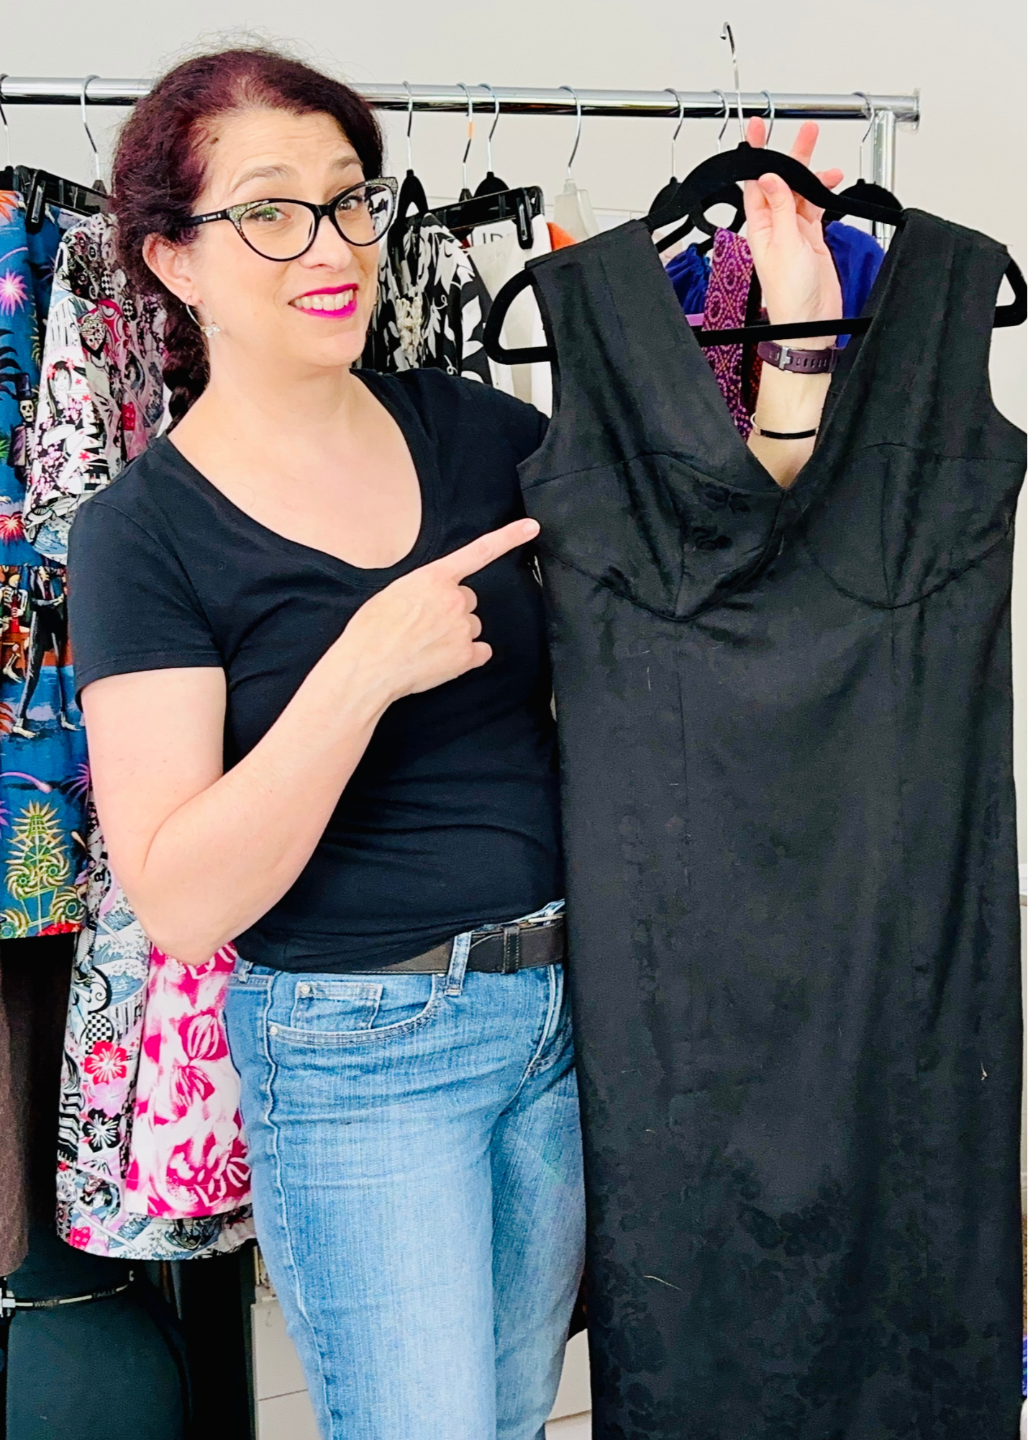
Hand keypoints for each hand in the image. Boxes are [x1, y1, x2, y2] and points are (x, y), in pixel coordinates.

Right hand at [339, 518, 539, 702]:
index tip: (531, 527)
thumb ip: (423, 588)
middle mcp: (455, 599)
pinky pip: (480, 652)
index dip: (508, 537)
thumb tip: (431, 599)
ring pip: (472, 627)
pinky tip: (441, 660)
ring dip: (457, 634)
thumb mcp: (394, 593)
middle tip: (425, 625)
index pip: (479, 551)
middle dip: (453, 610)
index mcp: (434, 578)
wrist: (368, 667)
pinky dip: (466, 657)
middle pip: (468, 600)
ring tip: (427, 645)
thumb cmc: (371, 631)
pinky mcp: (466, 656)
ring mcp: (463, 628)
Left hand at [743, 116, 843, 345]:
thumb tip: (769, 178)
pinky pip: (815, 206)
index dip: (755, 156)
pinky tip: (831, 183)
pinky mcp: (811, 237)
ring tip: (826, 163)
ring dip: (813, 175)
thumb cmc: (790, 296)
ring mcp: (794, 230)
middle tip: (805, 133)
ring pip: (801, 192)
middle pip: (781, 182)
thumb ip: (780, 209)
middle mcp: (774, 226)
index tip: (756, 131)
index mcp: (759, 227)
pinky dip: (824, 193)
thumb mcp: (784, 245)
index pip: (754, 184)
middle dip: (792, 156)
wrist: (810, 322)